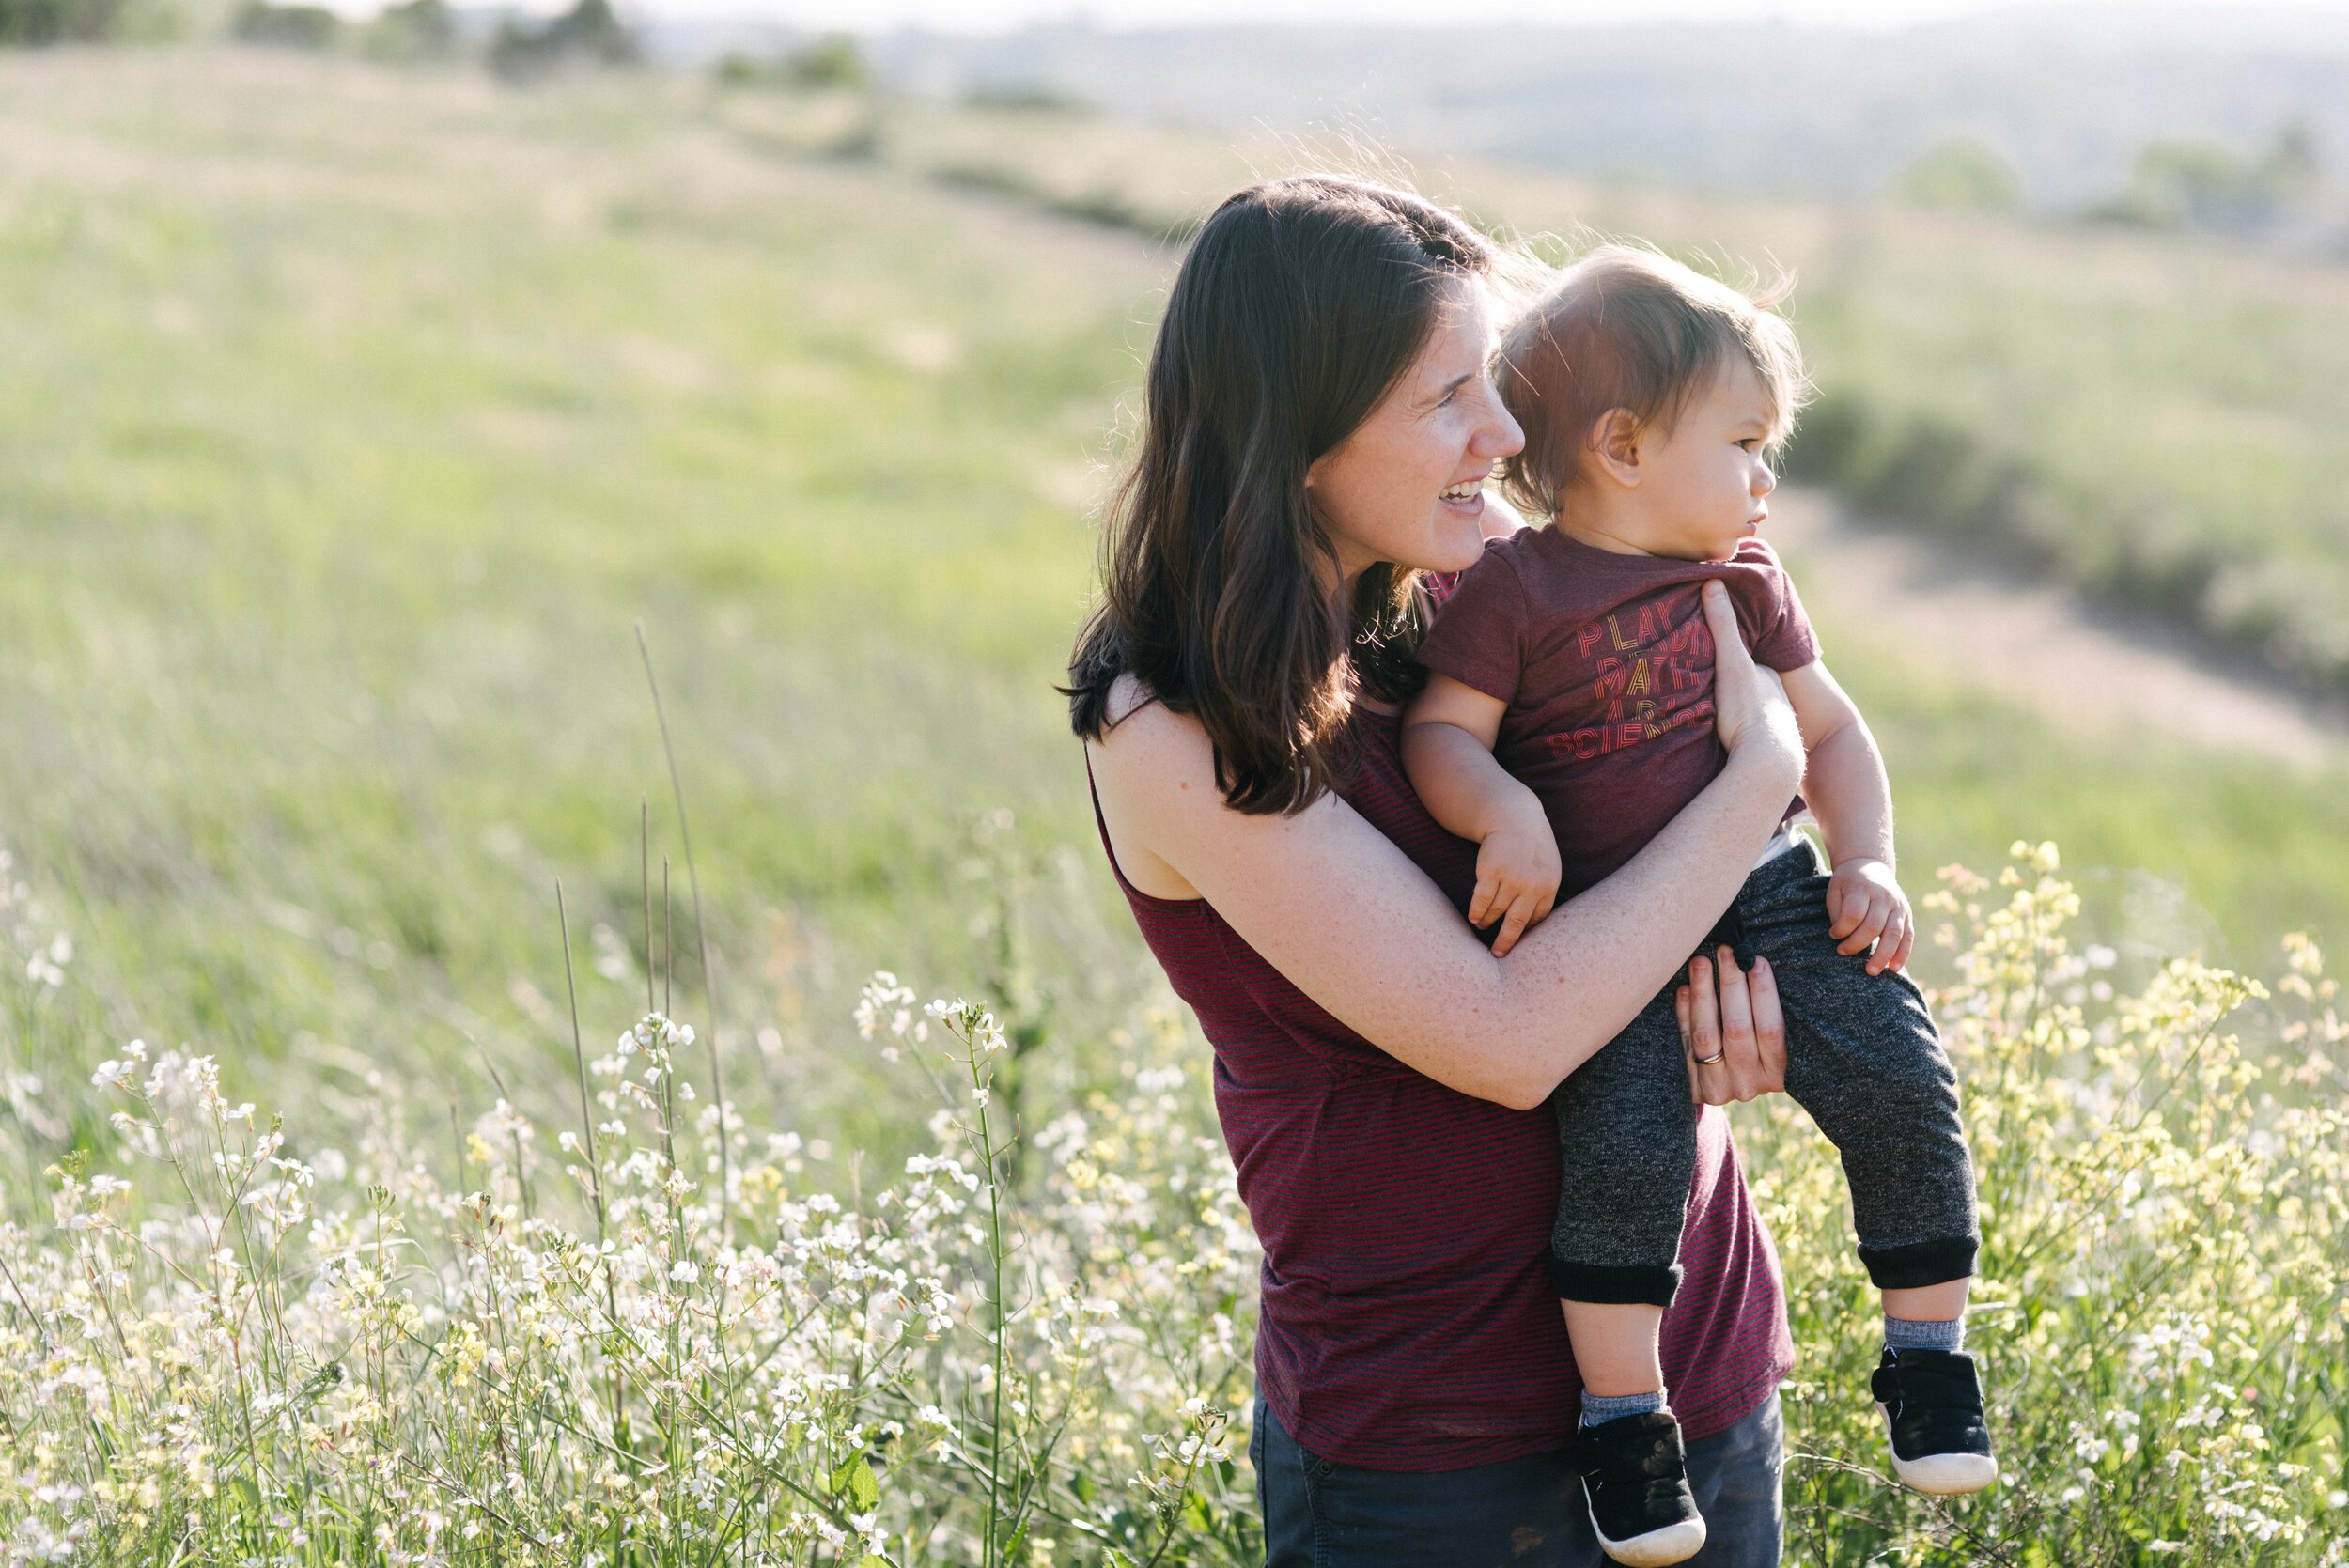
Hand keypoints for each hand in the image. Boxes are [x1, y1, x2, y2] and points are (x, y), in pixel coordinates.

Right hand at [1469, 810, 1560, 957]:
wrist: (1514, 817)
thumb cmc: (1531, 846)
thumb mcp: (1547, 867)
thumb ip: (1542, 891)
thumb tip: (1531, 925)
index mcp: (1549, 885)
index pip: (1536, 919)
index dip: (1525, 932)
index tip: (1516, 944)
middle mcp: (1532, 884)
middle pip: (1516, 923)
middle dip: (1505, 942)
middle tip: (1497, 954)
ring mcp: (1511, 878)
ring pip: (1495, 911)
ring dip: (1486, 922)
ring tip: (1481, 926)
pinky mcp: (1490, 872)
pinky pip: (1480, 901)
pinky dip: (1476, 912)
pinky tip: (1474, 917)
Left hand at [1681, 948, 1787, 1104]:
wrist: (1726, 1093)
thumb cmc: (1757, 1052)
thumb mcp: (1770, 1043)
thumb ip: (1766, 1014)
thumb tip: (1753, 962)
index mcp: (1777, 1073)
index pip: (1771, 1029)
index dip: (1763, 993)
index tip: (1755, 961)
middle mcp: (1748, 1083)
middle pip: (1737, 1028)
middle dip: (1731, 985)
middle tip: (1725, 951)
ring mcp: (1718, 1087)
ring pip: (1706, 1034)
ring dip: (1703, 993)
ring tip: (1700, 962)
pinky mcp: (1692, 1085)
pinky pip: (1684, 1042)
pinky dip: (1684, 1013)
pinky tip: (1683, 988)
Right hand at [1701, 582, 1801, 789]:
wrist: (1768, 762)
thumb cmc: (1748, 709)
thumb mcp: (1732, 662)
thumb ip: (1723, 624)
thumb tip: (1713, 580)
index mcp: (1768, 677)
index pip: (1746, 660)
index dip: (1728, 655)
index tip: (1706, 653)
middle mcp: (1776, 700)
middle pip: (1750, 687)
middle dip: (1732, 687)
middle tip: (1703, 686)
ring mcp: (1775, 728)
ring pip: (1752, 715)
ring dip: (1735, 715)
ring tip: (1710, 717)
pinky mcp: (1768, 756)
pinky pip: (1751, 741)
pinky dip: (1739, 739)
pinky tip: (1726, 746)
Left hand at [1826, 857, 1913, 974]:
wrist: (1869, 865)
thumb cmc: (1847, 883)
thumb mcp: (1836, 890)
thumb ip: (1838, 912)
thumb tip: (1843, 937)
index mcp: (1863, 888)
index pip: (1854, 913)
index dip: (1842, 929)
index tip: (1832, 935)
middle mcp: (1884, 897)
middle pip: (1874, 926)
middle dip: (1858, 944)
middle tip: (1843, 954)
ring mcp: (1898, 906)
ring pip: (1894, 934)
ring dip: (1883, 955)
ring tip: (1871, 971)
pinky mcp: (1907, 915)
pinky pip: (1908, 936)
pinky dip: (1902, 954)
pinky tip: (1893, 968)